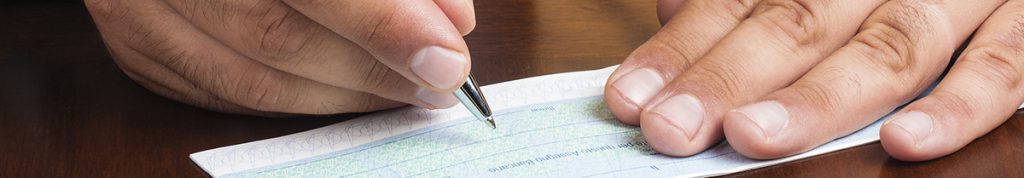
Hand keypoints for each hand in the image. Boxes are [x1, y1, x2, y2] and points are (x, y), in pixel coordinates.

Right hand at [84, 0, 475, 115]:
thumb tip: (450, 18)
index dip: (383, 24)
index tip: (447, 55)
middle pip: (277, 37)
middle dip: (374, 68)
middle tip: (439, 80)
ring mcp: (137, 8)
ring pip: (251, 81)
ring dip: (343, 96)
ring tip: (406, 90)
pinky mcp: (137, 45)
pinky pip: (223, 95)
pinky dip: (298, 101)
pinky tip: (348, 92)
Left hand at [606, 0, 1023, 160]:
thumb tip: (673, 11)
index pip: (736, 0)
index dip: (681, 51)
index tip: (631, 98)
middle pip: (796, 21)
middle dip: (728, 78)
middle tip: (672, 127)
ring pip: (886, 46)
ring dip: (817, 97)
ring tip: (752, 136)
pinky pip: (1003, 64)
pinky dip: (960, 105)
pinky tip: (907, 145)